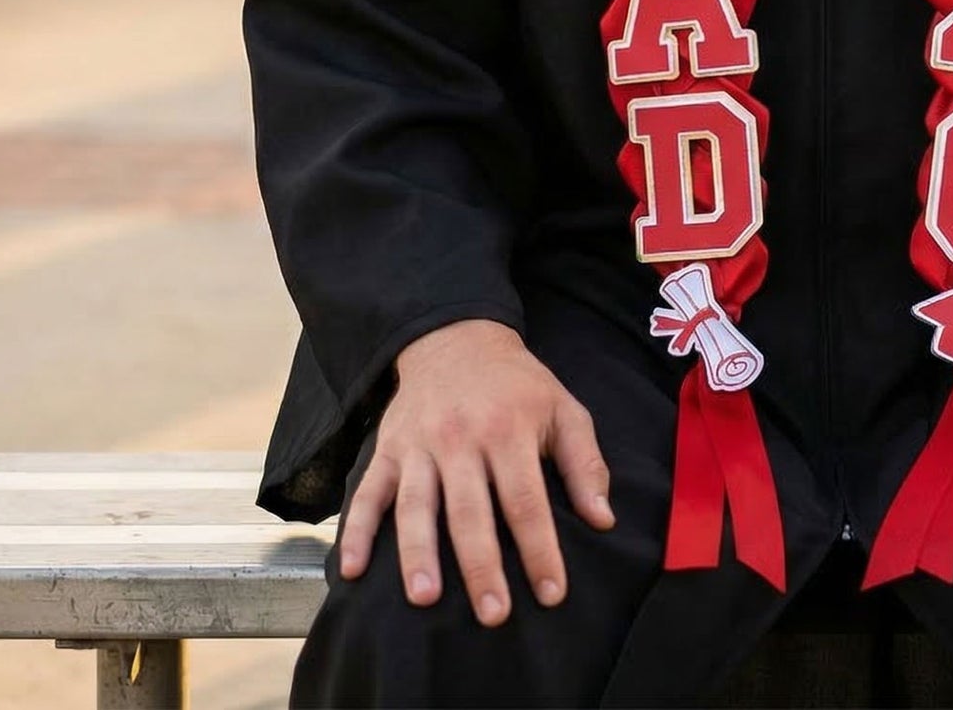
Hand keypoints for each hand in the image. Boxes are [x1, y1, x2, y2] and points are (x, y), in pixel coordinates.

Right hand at [339, 320, 613, 625]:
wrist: (457, 338)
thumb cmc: (518, 385)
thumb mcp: (563, 408)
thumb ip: (585, 462)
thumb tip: (603, 519)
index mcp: (509, 429)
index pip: (526, 500)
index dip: (540, 549)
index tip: (551, 593)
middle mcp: (462, 438)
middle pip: (470, 510)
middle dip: (481, 565)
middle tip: (493, 614)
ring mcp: (420, 444)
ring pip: (416, 505)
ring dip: (418, 552)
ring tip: (424, 597)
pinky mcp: (388, 448)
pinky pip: (369, 491)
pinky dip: (356, 530)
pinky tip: (350, 569)